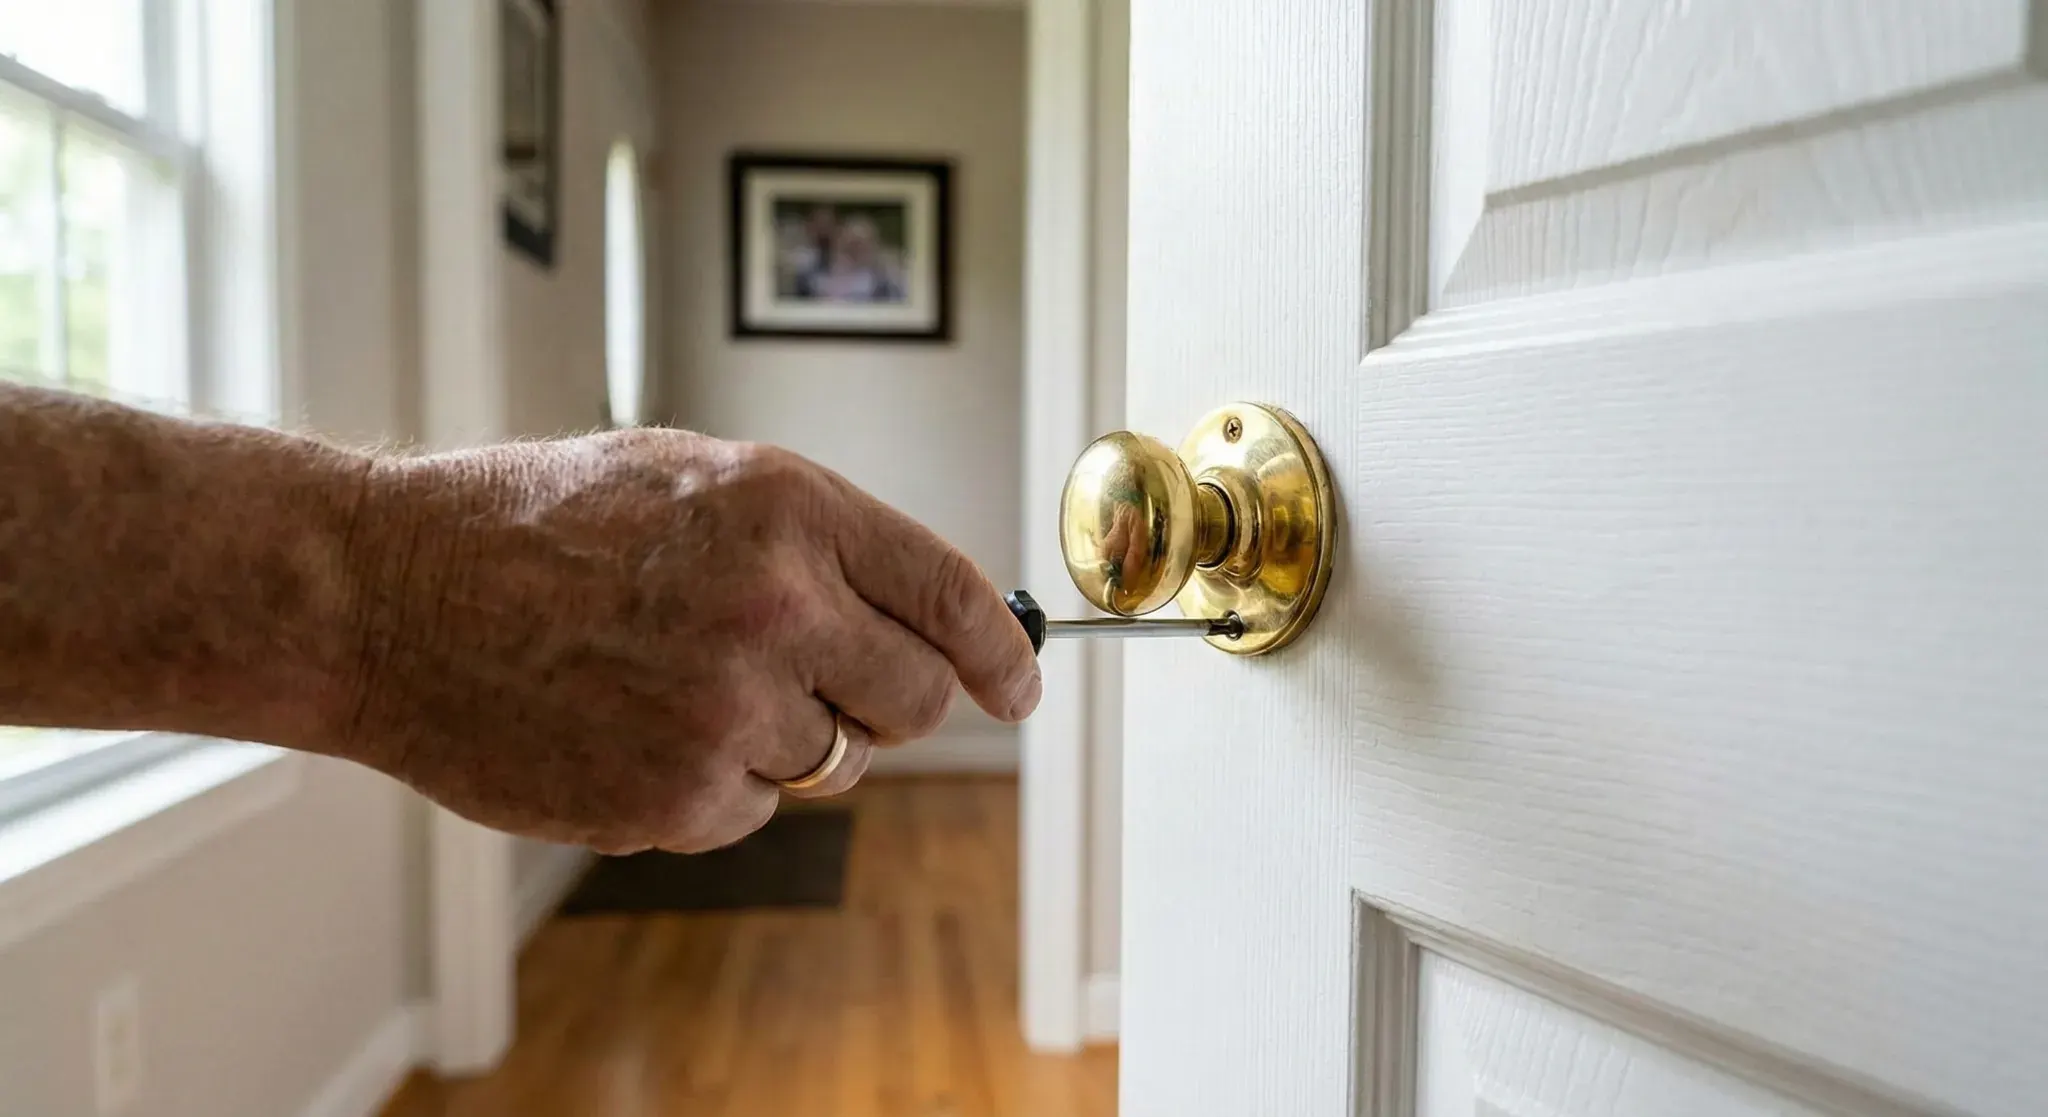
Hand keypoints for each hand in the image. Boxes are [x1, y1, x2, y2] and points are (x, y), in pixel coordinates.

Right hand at [337, 428, 1041, 853]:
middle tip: (820, 683)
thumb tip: (928, 612)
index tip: (1019, 686)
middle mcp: (776, 607)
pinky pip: (750, 811)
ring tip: (675, 683)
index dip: (1003, 654)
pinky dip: (709, 784)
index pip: (953, 595)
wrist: (385, 592)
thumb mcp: (692, 481)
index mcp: (788, 510)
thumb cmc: (531, 527)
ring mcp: (727, 710)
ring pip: (833, 761)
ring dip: (780, 736)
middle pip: (916, 701)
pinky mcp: (677, 799)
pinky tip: (629, 726)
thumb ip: (816, 542)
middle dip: (887, 701)